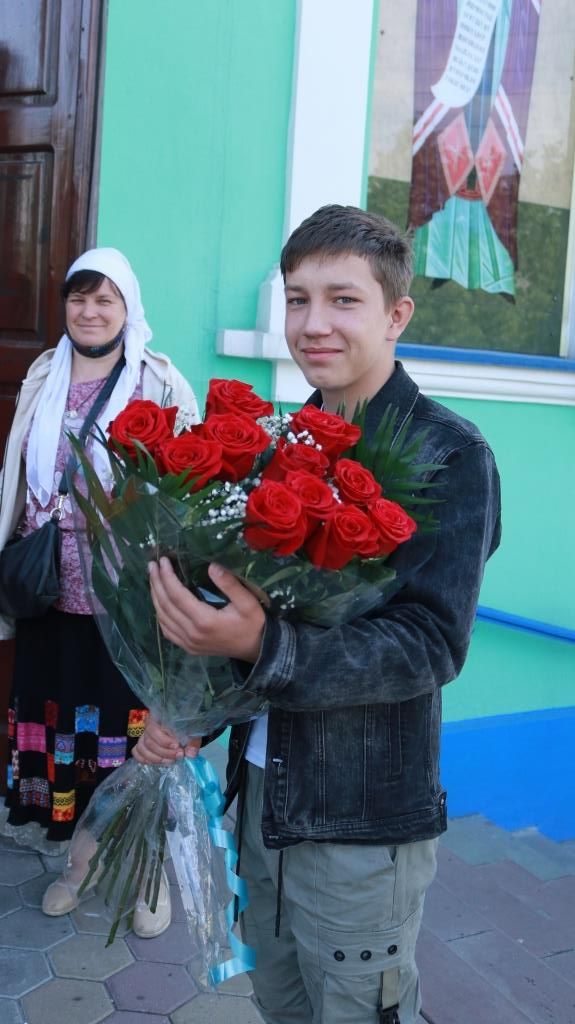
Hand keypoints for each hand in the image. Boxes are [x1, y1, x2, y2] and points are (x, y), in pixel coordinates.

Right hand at [132, 714, 200, 764]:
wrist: (185, 730)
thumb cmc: (187, 728)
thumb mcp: (193, 732)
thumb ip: (192, 742)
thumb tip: (190, 754)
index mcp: (159, 717)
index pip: (154, 729)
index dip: (164, 741)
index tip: (177, 747)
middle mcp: (149, 725)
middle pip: (149, 742)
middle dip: (164, 752)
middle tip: (179, 755)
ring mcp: (144, 735)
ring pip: (142, 748)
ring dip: (157, 758)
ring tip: (171, 761)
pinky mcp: (142, 745)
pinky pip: (137, 753)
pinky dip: (145, 759)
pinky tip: (158, 762)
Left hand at [149, 559, 264, 661]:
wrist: (255, 649)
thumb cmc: (252, 624)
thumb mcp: (248, 602)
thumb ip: (230, 584)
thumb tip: (212, 566)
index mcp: (205, 621)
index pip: (177, 596)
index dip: (167, 577)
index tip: (163, 561)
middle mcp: (192, 633)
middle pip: (166, 605)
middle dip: (157, 583)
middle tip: (152, 565)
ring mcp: (188, 643)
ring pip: (162, 618)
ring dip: (155, 596)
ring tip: (153, 578)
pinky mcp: (188, 647)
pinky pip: (166, 630)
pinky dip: (159, 613)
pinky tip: (159, 601)